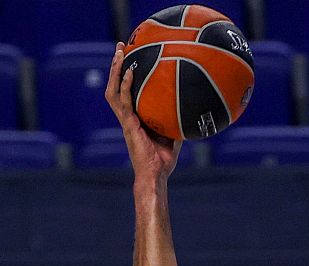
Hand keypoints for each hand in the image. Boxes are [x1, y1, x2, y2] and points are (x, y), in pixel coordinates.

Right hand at [103, 43, 181, 185]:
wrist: (155, 175)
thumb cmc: (163, 161)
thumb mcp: (174, 135)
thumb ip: (177, 120)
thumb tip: (194, 108)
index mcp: (135, 118)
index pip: (127, 91)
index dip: (126, 74)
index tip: (131, 56)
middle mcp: (127, 116)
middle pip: (116, 85)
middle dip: (116, 65)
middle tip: (121, 46)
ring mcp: (126, 120)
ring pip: (114, 90)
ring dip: (115, 71)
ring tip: (119, 53)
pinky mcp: (128, 125)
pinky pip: (124, 101)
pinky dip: (125, 85)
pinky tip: (129, 72)